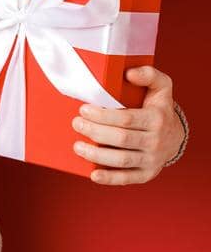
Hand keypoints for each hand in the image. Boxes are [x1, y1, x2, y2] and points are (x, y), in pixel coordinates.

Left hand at [71, 66, 184, 184]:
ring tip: (77, 146)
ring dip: (96, 155)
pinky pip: (127, 178)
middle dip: (94, 131)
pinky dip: (110, 178)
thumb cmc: (159, 108)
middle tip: (76, 124)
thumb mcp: (161, 87)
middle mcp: (156, 141)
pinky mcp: (146, 174)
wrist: (175, 135)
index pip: (126, 119)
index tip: (83, 109)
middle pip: (121, 139)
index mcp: (156, 119)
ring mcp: (152, 159)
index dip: (102, 115)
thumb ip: (149, 75)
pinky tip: (93, 174)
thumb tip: (129, 73)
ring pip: (122, 160)